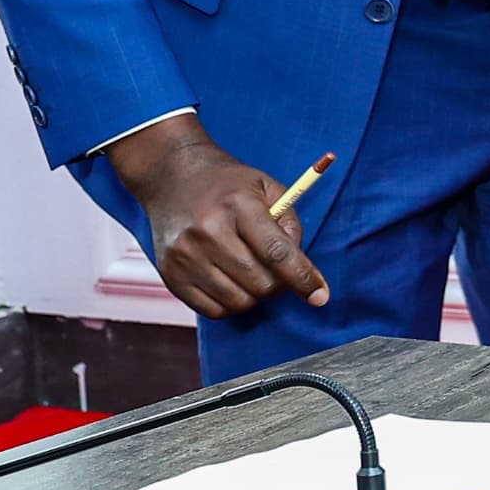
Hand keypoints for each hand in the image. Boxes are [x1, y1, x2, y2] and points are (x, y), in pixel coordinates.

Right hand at [107, 112, 329, 320]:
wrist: (173, 178)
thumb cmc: (229, 186)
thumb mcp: (268, 189)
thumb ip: (290, 226)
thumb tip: (301, 271)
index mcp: (237, 204)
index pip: (276, 252)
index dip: (302, 278)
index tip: (320, 296)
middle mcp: (206, 230)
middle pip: (259, 283)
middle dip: (279, 285)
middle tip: (278, 272)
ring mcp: (184, 254)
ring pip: (237, 302)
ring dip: (254, 296)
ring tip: (252, 273)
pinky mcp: (169, 274)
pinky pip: (212, 310)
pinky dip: (229, 304)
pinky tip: (230, 281)